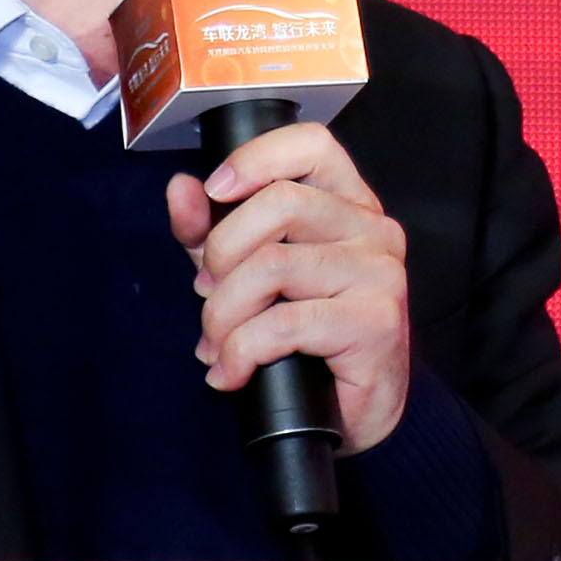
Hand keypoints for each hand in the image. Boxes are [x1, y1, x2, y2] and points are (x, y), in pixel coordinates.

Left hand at [168, 120, 413, 451]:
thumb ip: (212, 230)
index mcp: (348, 205)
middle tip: (206, 297)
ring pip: (273, 266)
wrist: (351, 416)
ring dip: (224, 314)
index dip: (255, 158)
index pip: (311, 144)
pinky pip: (285, 323)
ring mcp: (380, 274)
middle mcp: (374, 230)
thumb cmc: (305, 340)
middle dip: (221, 255)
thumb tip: (181, 188)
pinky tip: (233, 372)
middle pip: (280, 204)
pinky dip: (242, 351)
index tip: (215, 192)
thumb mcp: (244, 275)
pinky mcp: (376, 322)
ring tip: (217, 345)